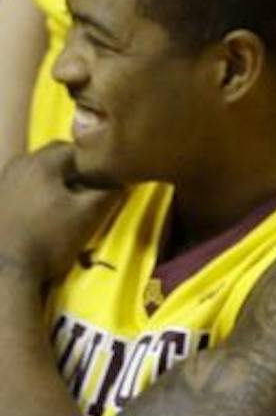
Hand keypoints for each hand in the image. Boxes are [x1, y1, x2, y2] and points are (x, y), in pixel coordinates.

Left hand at [0, 144, 120, 284]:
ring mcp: (3, 181)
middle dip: (75, 169)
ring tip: (72, 202)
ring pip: (38, 172)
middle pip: (53, 158)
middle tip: (94, 188)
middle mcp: (18, 164)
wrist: (8, 268)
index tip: (110, 175)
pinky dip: (41, 192)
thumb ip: (109, 193)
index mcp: (40, 163)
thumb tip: (124, 179)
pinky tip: (48, 212)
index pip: (74, 147)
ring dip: (57, 181)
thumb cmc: (49, 238)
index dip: (96, 159)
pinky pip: (25, 186)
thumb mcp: (88, 217)